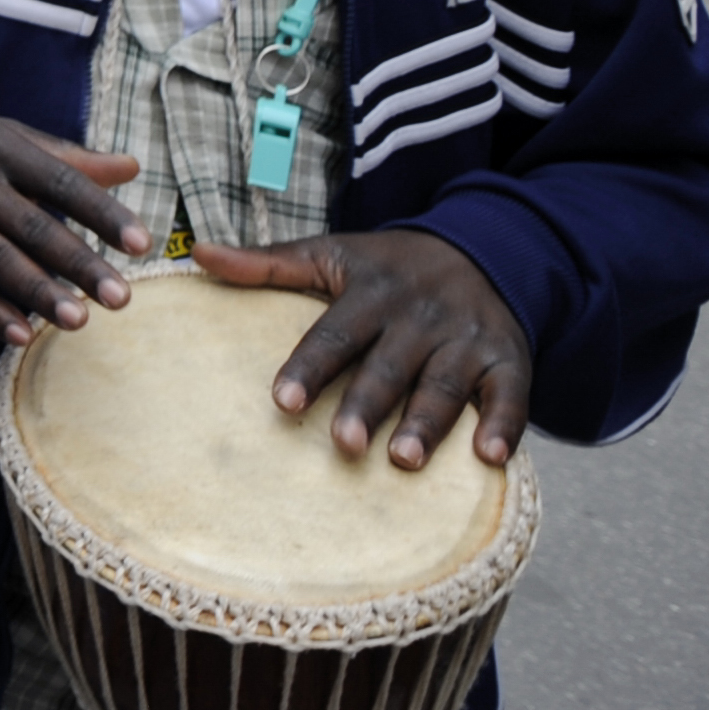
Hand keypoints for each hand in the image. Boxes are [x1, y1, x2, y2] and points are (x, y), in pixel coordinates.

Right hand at [0, 109, 149, 347]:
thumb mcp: (4, 137)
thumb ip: (68, 157)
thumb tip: (133, 166)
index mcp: (0, 145)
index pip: (62, 181)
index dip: (103, 212)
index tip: (141, 243)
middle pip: (34, 226)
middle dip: (79, 264)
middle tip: (122, 298)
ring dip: (39, 292)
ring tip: (80, 321)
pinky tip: (21, 335)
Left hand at [194, 228, 532, 468]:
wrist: (481, 249)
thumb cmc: (387, 267)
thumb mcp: (329, 254)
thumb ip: (266, 264)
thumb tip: (198, 252)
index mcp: (370, 291)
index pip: (333, 334)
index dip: (308, 368)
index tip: (282, 402)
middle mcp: (418, 316)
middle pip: (388, 366)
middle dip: (365, 405)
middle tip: (341, 445)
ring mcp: (466, 338)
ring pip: (445, 384)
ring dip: (427, 423)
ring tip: (402, 460)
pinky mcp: (508, 359)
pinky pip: (511, 394)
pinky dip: (506, 424)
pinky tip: (492, 457)